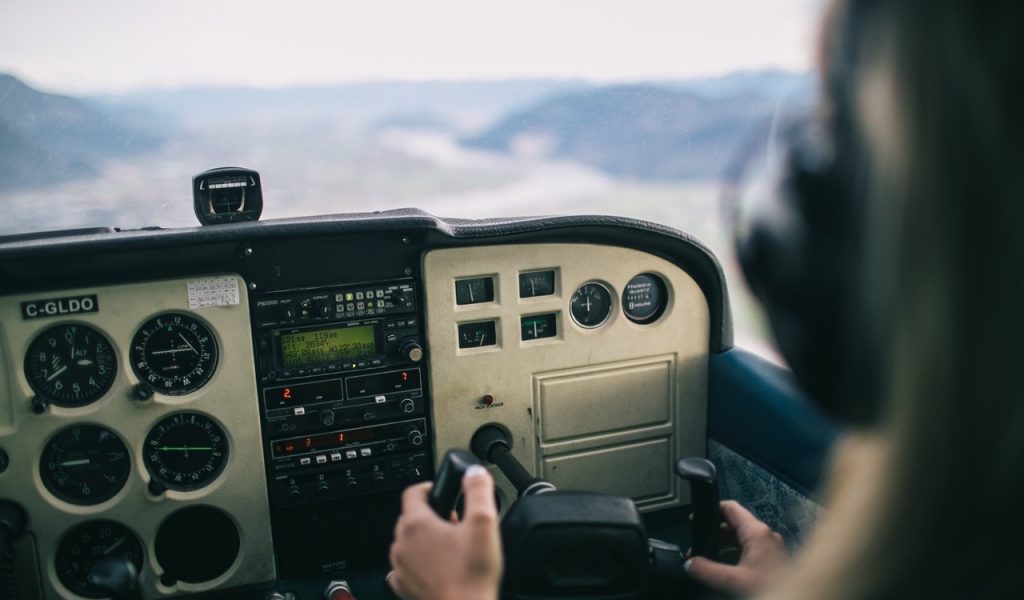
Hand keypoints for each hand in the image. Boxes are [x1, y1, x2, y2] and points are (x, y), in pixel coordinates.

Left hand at [388, 465, 501, 599]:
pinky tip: (438, 566)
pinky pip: (406, 566)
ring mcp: (400, 567)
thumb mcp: (484, 523)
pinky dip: (419, 562)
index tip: (442, 491)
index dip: (430, 487)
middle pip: (411, 516)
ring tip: (451, 546)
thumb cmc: (471, 576)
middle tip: (456, 523)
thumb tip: (474, 473)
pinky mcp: (404, 586)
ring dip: (426, 539)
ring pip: (408, 542)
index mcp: (416, 524)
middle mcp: (402, 544)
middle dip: (433, 515)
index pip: (413, 492)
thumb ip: (478, 491)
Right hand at [685, 500, 787, 597]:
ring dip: (723, 548)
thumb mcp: (733, 581)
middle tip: (697, 544)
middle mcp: (766, 536)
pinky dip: (734, 557)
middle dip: (713, 534)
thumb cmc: (769, 589)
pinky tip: (724, 571)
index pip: (730, 508)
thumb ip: (707, 571)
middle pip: (734, 525)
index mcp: (757, 533)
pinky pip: (748, 552)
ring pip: (741, 540)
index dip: (711, 510)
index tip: (696, 518)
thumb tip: (689, 564)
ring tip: (707, 560)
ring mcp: (771, 548)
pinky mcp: (773, 561)